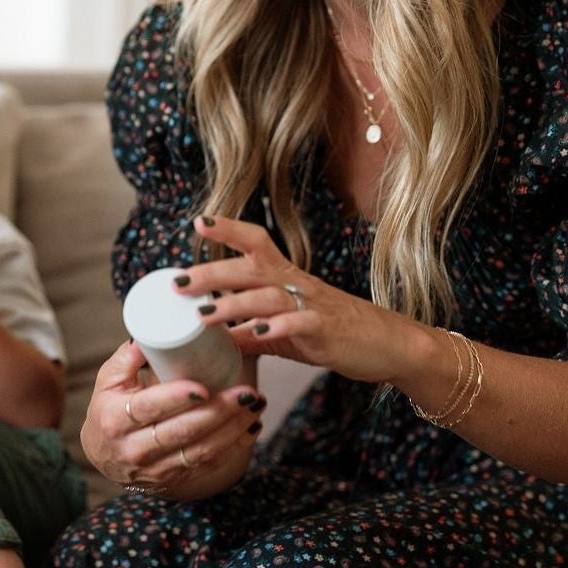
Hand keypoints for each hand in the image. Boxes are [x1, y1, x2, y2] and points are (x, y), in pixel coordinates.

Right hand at [82, 341, 264, 499]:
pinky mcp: (174, 478)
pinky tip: (252, 425)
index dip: (176, 399)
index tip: (203, 387)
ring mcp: (156, 468)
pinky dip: (235, 446)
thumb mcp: (108, 380)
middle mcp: (134, 449)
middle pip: (181, 432)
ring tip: (256, 404)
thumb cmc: (109, 409)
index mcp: (115, 419)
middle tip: (246, 392)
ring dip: (233, 428)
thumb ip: (129, 356)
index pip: (149, 408)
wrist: (105, 455)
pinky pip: (209, 464)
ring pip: (200, 451)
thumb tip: (151, 331)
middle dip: (218, 412)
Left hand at [179, 214, 433, 384]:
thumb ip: (251, 332)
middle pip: (251, 267)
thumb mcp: (285, 331)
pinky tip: (256, 333)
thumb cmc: (333, 333)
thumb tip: (214, 339)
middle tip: (178, 282)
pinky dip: (278, 327)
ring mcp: (314, 305)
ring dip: (234, 303)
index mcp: (286, 277)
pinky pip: (301, 323)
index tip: (199, 222)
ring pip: (269, 295)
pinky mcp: (328, 330)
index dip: (229, 230)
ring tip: (204, 315)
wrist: (389, 345)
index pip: (256, 242)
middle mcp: (298, 284)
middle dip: (212, 273)